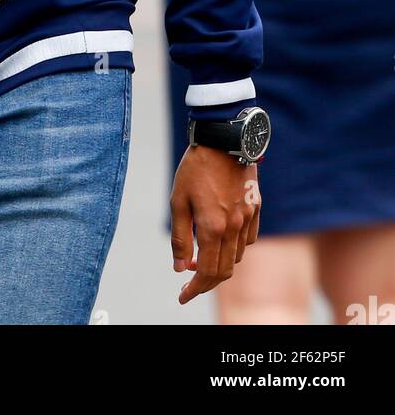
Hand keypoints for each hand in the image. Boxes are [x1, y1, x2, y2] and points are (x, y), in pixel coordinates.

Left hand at [170, 144, 260, 302]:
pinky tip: (222, 240)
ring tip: (201, 259)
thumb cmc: (195, 167)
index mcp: (213, 227)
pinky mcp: (256, 207)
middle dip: (206, 282)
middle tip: (189, 283)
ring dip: (221, 265)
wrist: (224, 137)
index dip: (194, 288)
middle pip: (224, 270)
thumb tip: (180, 267)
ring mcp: (248, 217)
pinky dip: (235, 248)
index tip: (182, 295)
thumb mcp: (178, 200)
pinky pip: (248, 239)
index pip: (207, 272)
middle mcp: (234, 227)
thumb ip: (180, 236)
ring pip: (237, 256)